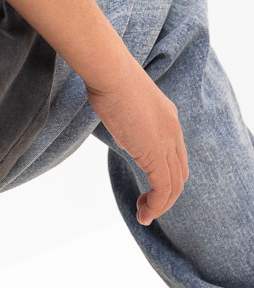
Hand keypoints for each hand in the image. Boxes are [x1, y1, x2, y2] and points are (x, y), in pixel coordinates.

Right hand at [85, 56, 188, 223]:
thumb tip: (121, 128)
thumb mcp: (123, 100)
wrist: (110, 71)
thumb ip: (128, 118)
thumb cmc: (108, 77)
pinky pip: (164, 189)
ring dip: (160, 205)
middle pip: (179, 173)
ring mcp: (167, 143)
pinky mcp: (156, 154)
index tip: (148, 185)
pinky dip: (156, 205)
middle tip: (147, 205)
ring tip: (144, 215)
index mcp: (168, 118)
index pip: (176, 155)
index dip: (166, 175)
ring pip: (174, 186)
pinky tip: (143, 213)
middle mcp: (173, 132)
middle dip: (166, 195)